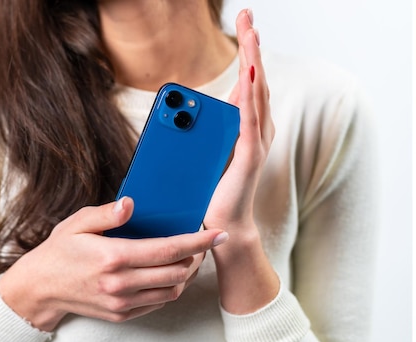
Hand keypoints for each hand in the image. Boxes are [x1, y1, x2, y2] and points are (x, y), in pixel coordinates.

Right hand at [0, 197, 227, 330]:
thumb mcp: (77, 223)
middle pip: (177, 273)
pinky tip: (167, 273)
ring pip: (171, 292)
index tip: (218, 233)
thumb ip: (107, 212)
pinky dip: (169, 288)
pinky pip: (157, 303)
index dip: (198, 242)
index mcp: (114, 257)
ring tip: (189, 257)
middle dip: (198, 256)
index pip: (168, 250)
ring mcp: (122, 303)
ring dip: (186, 274)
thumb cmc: (59, 251)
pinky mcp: (122, 314)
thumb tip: (131, 204)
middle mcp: (121, 284)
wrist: (40, 288)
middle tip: (205, 242)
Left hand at [204, 9, 279, 313]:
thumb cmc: (212, 191)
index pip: (248, 83)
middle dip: (253, 46)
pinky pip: (250, 121)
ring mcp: (255, 142)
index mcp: (245, 128)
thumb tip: (178, 116)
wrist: (221, 226)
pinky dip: (250, 97)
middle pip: (255, 79)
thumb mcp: (202, 153)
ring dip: (254, 61)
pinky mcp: (249, 157)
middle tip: (249, 15)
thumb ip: (199, 132)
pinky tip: (248, 75)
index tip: (246, 26)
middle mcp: (255, 130)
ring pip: (256, 93)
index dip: (248, 53)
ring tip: (251, 32)